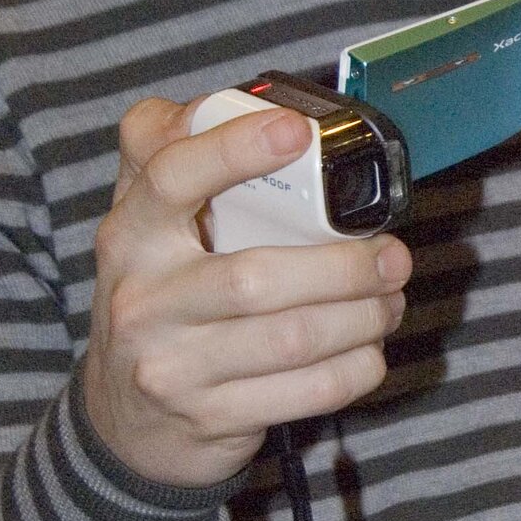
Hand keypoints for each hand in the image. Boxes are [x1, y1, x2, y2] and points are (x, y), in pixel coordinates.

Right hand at [80, 95, 411, 489]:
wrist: (128, 419)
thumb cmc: (159, 300)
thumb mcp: (145, 226)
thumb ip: (168, 156)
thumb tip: (222, 101)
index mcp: (131, 234)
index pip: (171, 178)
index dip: (234, 150)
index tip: (298, 132)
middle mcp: (143, 299)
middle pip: (256, 278)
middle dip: (343, 268)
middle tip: (392, 256)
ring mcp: (172, 366)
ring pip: (291, 339)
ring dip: (362, 318)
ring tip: (390, 300)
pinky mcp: (209, 417)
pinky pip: (305, 393)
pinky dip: (354, 368)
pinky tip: (369, 350)